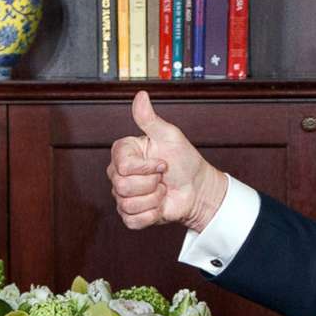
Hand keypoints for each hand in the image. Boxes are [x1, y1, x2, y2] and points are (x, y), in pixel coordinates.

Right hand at [108, 90, 227, 231]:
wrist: (197, 189)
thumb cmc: (184, 161)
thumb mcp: (170, 136)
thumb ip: (149, 119)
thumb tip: (140, 95)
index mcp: (124, 153)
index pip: (123, 165)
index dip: (146, 167)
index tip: (162, 163)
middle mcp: (119, 174)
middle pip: (122, 186)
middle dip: (151, 184)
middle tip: (163, 178)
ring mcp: (123, 196)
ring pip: (127, 204)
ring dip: (153, 199)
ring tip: (162, 190)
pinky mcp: (130, 215)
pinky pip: (132, 220)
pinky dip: (151, 215)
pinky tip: (159, 205)